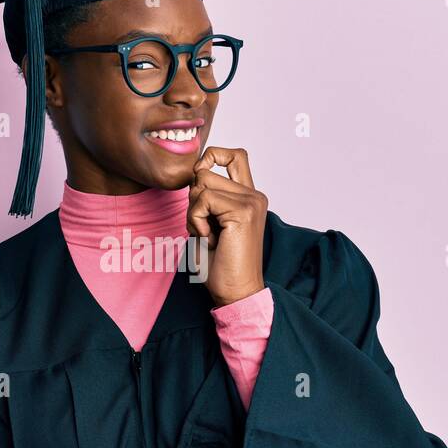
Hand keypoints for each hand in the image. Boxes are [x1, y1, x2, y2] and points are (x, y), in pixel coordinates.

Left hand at [186, 147, 266, 307]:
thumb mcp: (210, 222)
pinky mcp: (243, 211)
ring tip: (208, 235)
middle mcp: (254, 195)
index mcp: (249, 196)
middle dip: (192, 199)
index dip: (211, 157)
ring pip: (201, 183)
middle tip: (204, 227)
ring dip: (193, 212)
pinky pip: (202, 200)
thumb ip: (208, 197)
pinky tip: (209, 239)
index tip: (199, 184)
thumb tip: (194, 173)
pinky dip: (195, 220)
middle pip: (206, 171)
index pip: (233, 155)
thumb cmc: (221, 264)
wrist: (236, 292)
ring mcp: (251, 201)